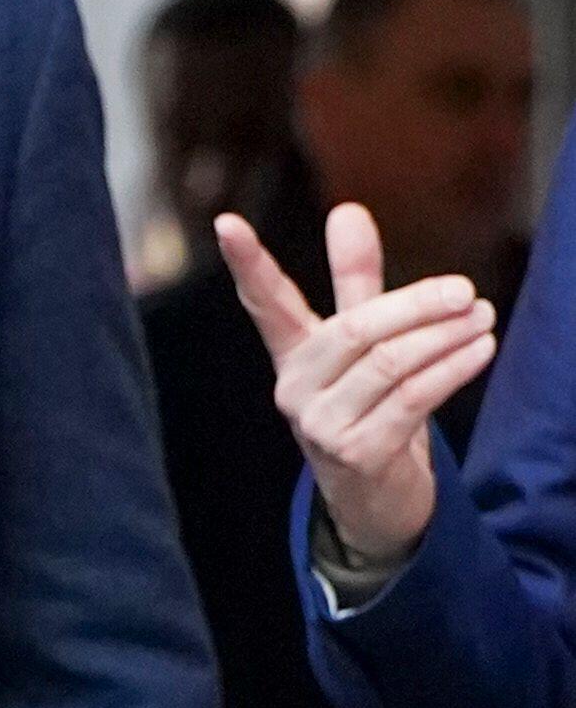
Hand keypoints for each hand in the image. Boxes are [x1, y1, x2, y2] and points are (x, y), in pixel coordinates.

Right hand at [218, 201, 498, 570]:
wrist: (376, 498)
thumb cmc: (368, 408)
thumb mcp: (360, 342)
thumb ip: (354, 280)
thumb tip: (348, 210)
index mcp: (293, 357)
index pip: (266, 304)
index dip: (248, 264)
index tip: (227, 223)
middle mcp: (296, 391)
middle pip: (356, 331)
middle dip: (416, 305)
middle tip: (464, 290)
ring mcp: (322, 427)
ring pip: (390, 364)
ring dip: (445, 337)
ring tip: (482, 317)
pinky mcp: (358, 455)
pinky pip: (413, 398)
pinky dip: (452, 369)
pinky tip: (479, 349)